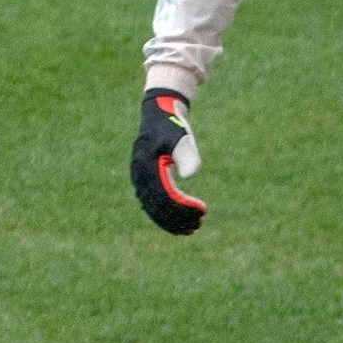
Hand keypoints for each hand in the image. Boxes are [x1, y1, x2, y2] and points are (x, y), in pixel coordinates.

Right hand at [130, 89, 206, 234]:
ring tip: (193, 228)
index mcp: (147, 167)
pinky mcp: (145, 181)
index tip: (203, 211)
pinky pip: (153, 204)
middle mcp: (140, 176)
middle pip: (158, 207)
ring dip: (172, 221)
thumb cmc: (172, 126)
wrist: (159, 114)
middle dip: (178, 219)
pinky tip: (181, 222)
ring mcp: (140, 179)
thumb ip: (186, 154)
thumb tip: (190, 175)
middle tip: (199, 224)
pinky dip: (166, 215)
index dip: (183, 208)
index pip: (165, 196)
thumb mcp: (182, 137)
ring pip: (154, 209)